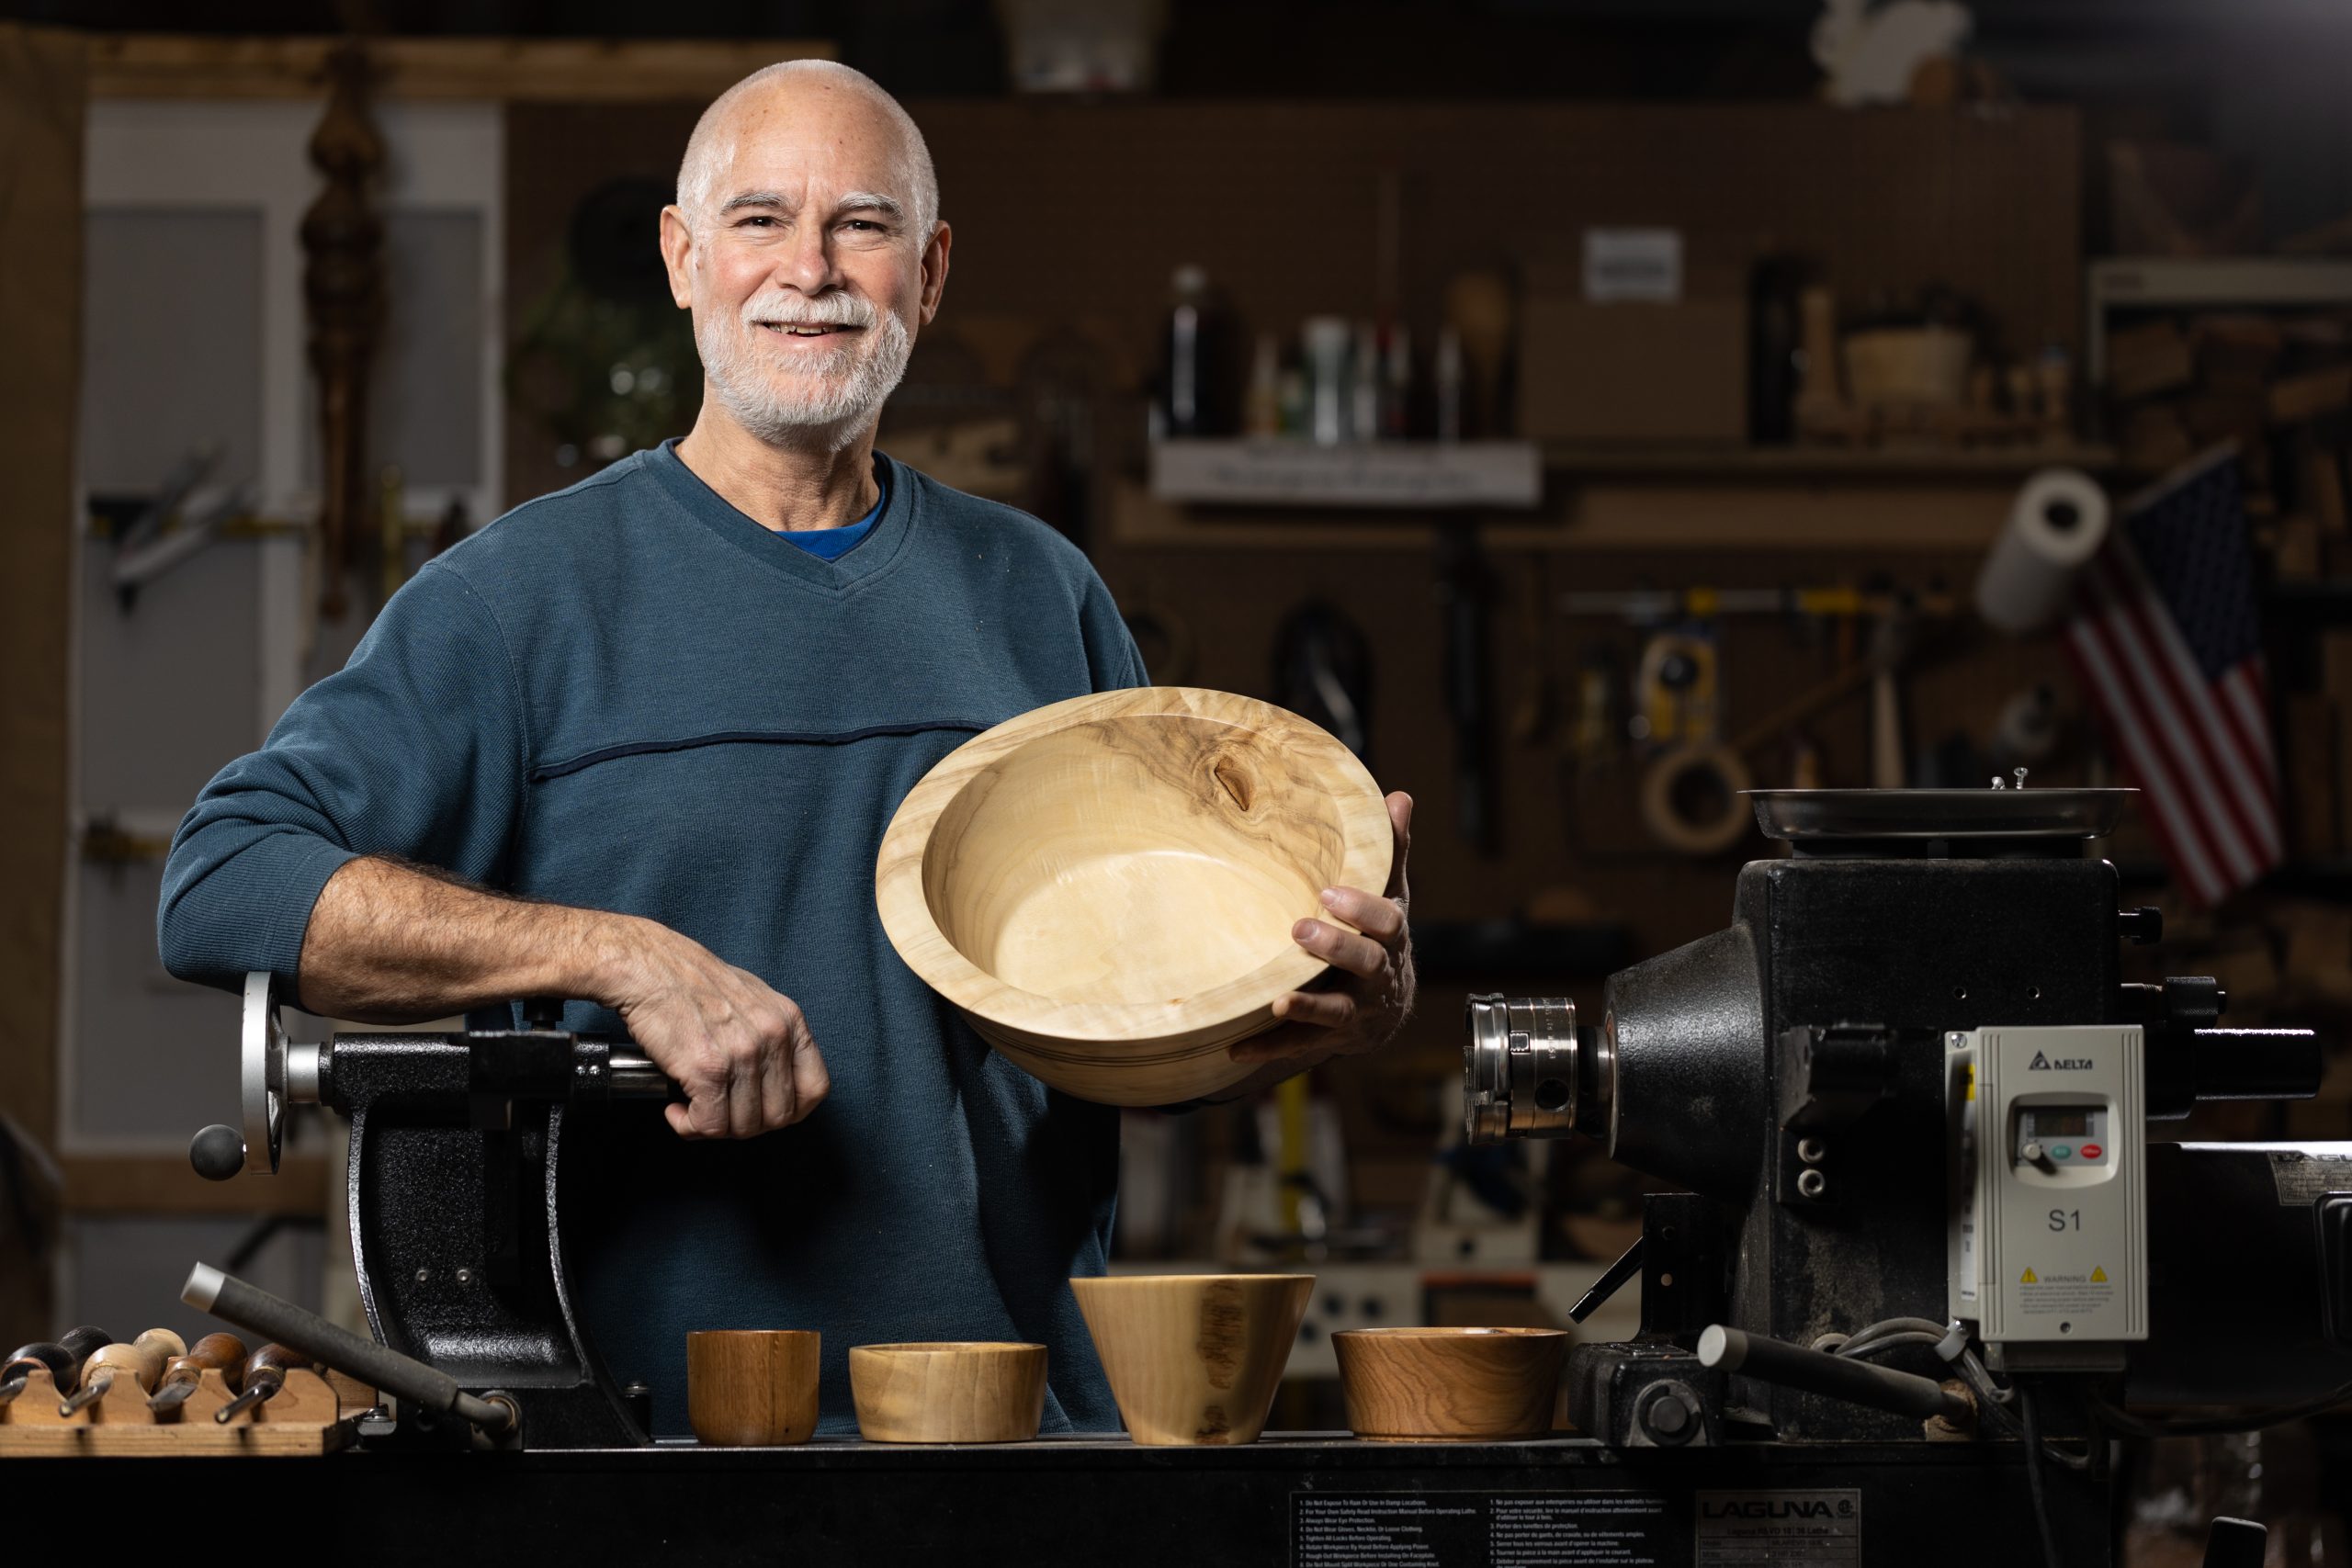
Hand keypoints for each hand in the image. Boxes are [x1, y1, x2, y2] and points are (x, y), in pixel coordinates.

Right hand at [606, 920, 830, 1138]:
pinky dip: (690, 1126)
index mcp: (789, 1020)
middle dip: (747, 1124)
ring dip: (715, 1126)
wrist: (648, 967)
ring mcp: (743, 1055)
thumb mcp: (753, 998)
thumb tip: (773, 1078)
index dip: (792, 1111)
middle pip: (779, 1116)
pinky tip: (678, 1110)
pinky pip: (710, 1124)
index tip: (766, 1112)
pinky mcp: (707, 1070)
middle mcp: (773, 1037)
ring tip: (694, 1108)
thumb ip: (772, 1035)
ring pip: (744, 1126)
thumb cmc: (692, 980)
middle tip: (721, 1112)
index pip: (815, 1088)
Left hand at [1230, 791, 1414, 1070]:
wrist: (1387, 1010)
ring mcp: (1356, 1012)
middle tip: (1300, 928)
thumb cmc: (1381, 938)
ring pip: (1336, 1013)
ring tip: (1277, 1001)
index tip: (1330, 894)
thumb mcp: (1389, 895)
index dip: (1363, 910)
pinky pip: (1300, 1046)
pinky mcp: (1330, 1039)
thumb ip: (1390, 851)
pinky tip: (1235, 1048)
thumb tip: (1398, 797)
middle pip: (1367, 964)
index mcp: (1391, 938)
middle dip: (1336, 948)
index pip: (1388, 922)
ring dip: (1306, 1007)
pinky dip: (1269, 1048)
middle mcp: (1379, 978)